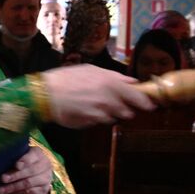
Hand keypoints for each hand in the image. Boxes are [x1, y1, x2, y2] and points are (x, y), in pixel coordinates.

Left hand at [0, 147, 51, 193]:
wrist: (33, 176)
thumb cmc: (21, 165)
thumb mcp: (17, 158)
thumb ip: (12, 159)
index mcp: (38, 154)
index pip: (33, 155)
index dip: (24, 160)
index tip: (16, 165)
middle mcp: (45, 166)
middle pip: (30, 171)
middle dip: (15, 175)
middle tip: (2, 178)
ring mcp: (46, 179)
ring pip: (29, 184)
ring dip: (13, 187)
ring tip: (1, 189)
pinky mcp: (43, 191)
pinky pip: (29, 193)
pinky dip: (17, 193)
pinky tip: (8, 193)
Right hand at [40, 65, 155, 127]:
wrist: (45, 94)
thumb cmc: (67, 78)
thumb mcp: (92, 70)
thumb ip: (114, 77)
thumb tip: (132, 82)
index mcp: (112, 84)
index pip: (138, 97)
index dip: (146, 102)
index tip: (149, 104)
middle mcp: (109, 101)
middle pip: (128, 112)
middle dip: (124, 109)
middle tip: (114, 103)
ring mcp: (100, 114)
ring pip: (114, 118)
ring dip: (109, 113)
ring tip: (95, 104)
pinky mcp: (90, 123)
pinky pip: (99, 122)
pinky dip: (96, 118)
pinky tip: (85, 109)